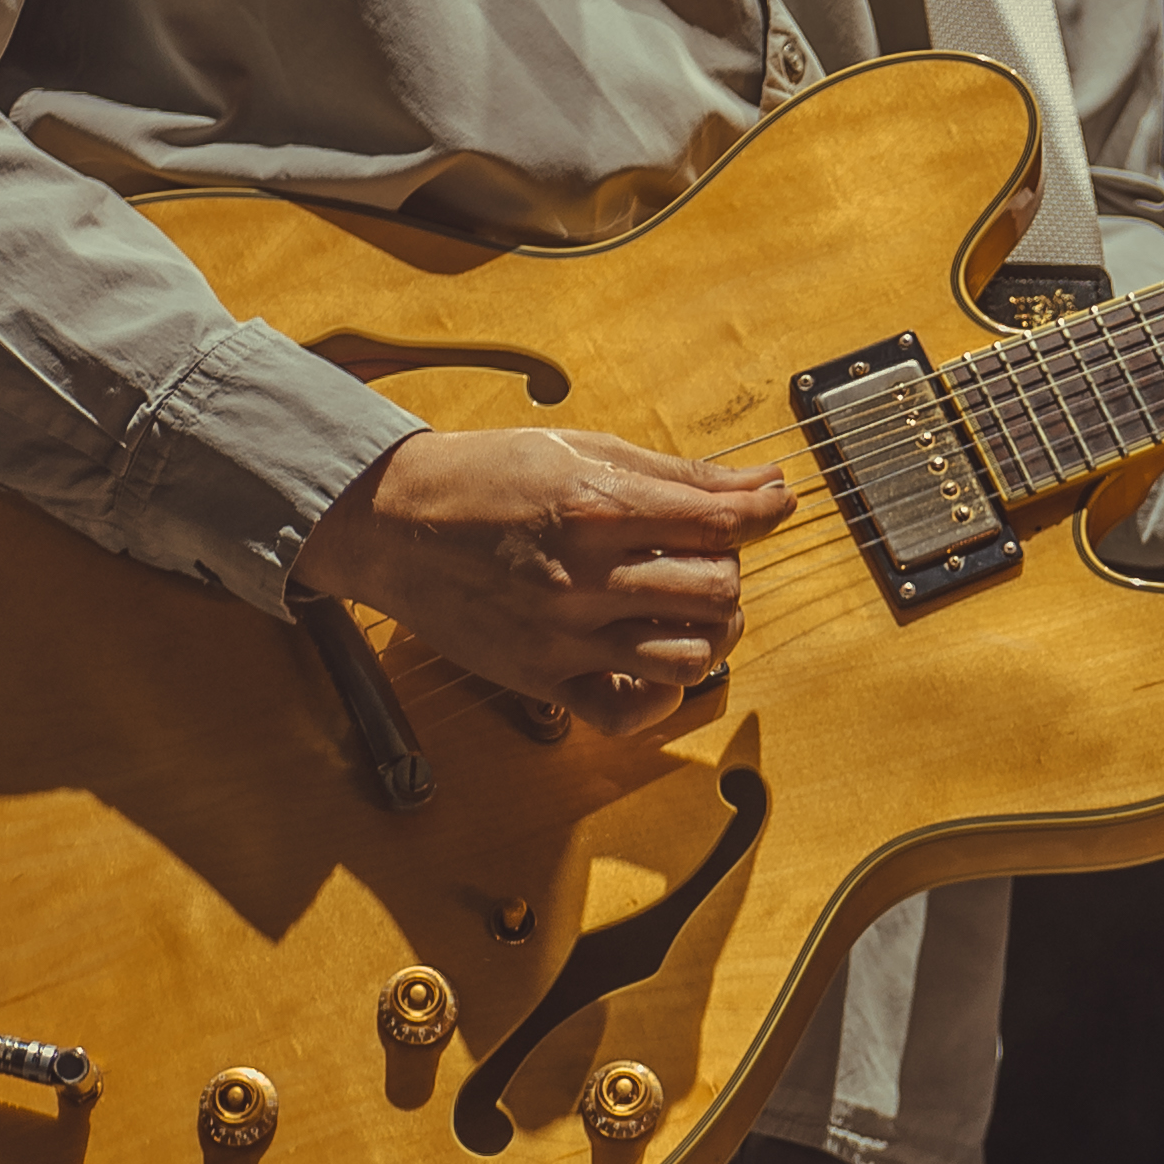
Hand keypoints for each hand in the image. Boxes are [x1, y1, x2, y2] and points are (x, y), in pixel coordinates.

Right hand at [293, 424, 791, 737]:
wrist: (392, 521)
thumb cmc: (484, 477)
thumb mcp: (584, 450)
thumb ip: (679, 475)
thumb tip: (762, 482)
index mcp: (598, 508)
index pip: (720, 525)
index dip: (761, 515)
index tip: (771, 507)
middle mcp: (584, 577)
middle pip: (717, 591)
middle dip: (730, 572)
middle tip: (708, 557)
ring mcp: (563, 635)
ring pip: (689, 656)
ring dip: (709, 633)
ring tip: (688, 609)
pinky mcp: (540, 678)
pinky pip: (628, 713)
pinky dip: (659, 694)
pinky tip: (652, 658)